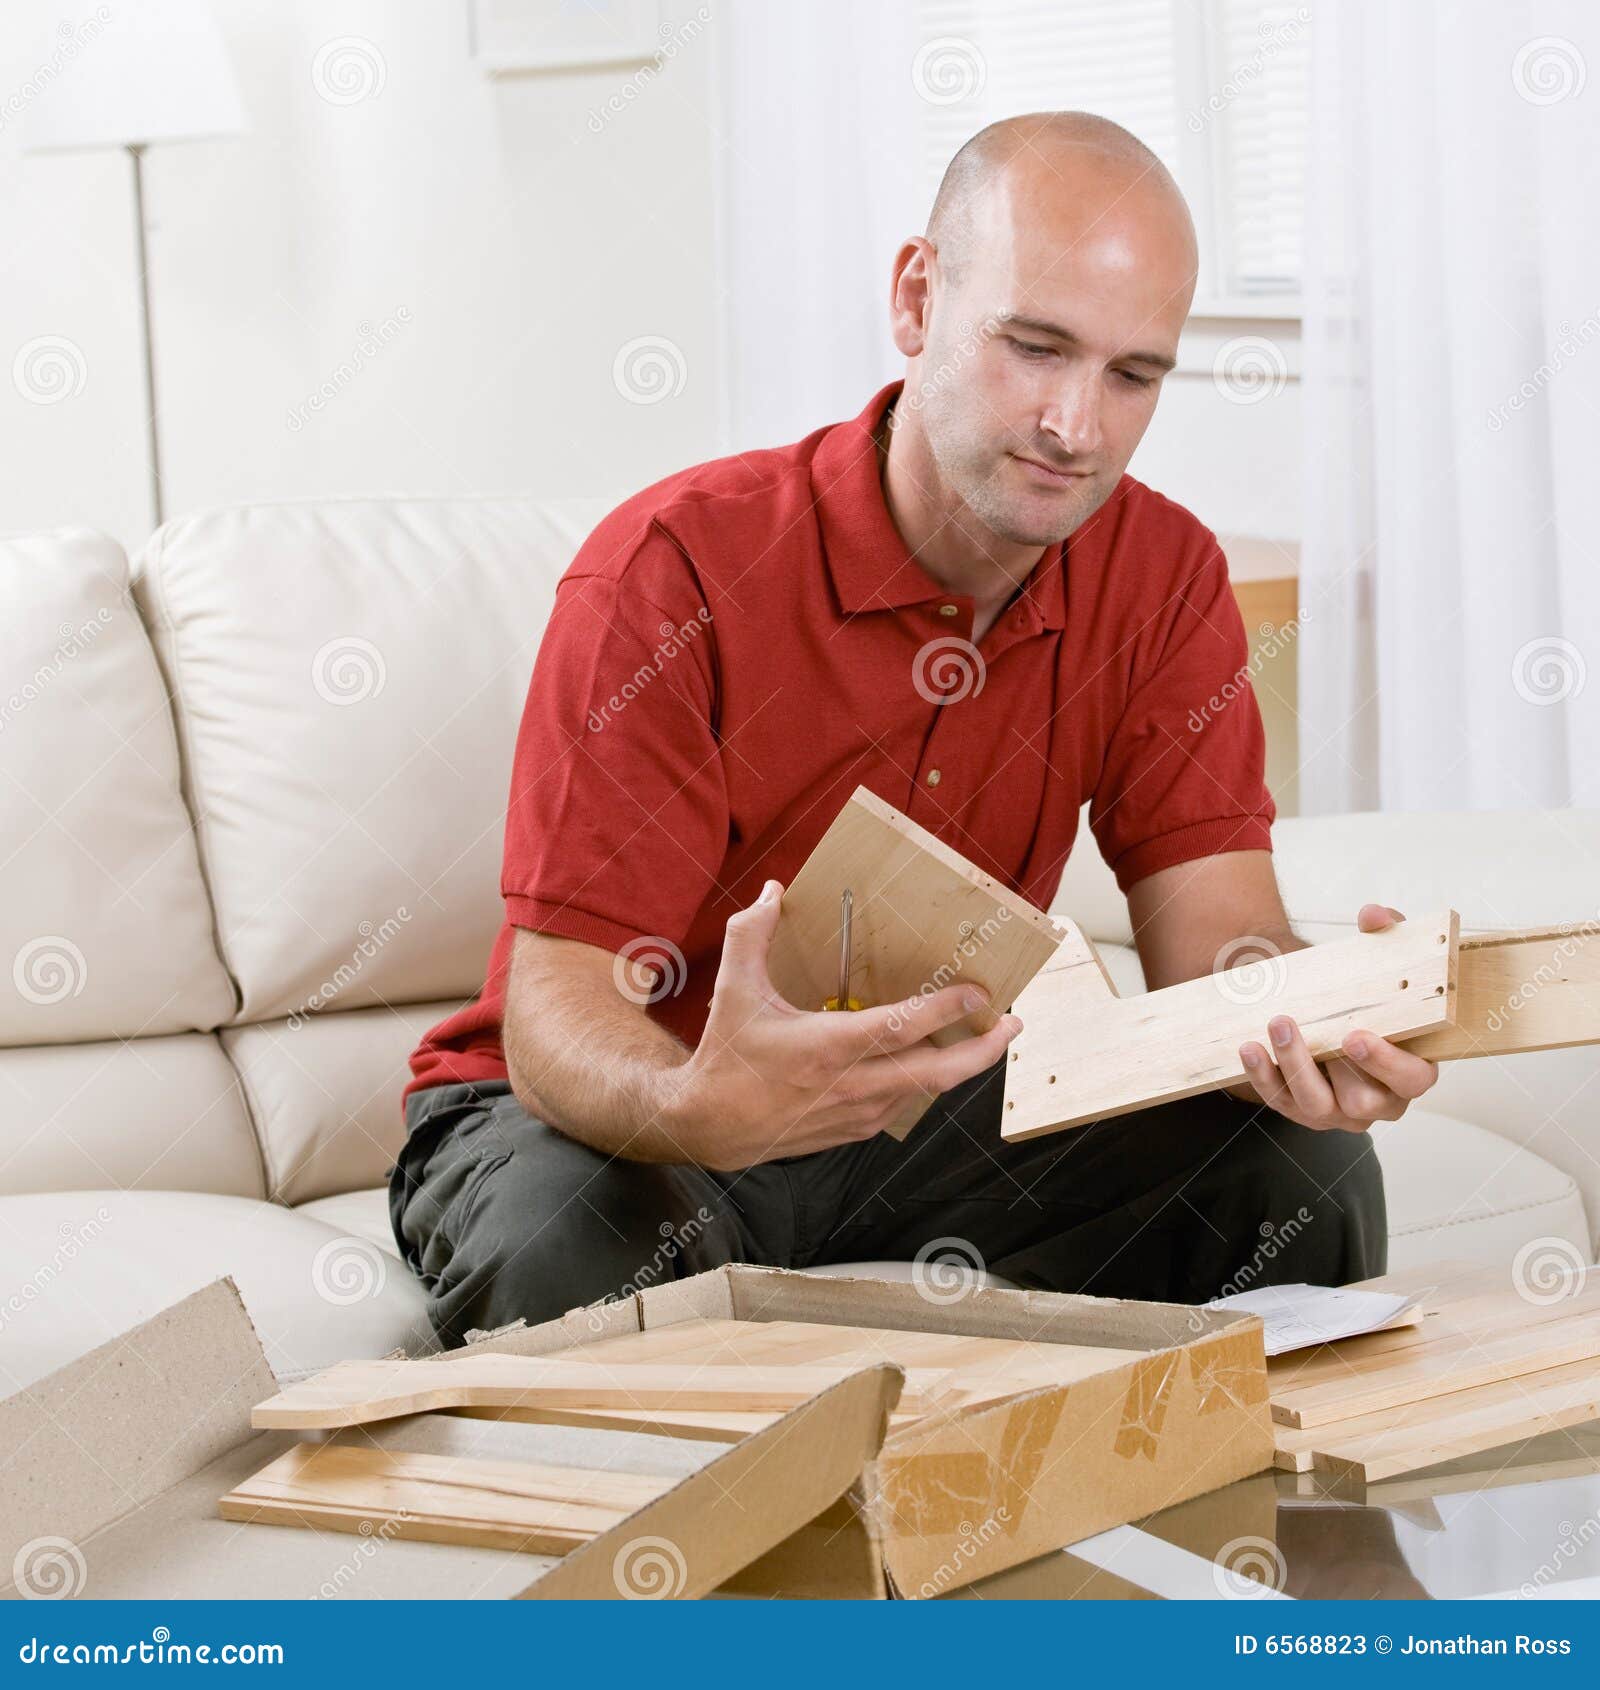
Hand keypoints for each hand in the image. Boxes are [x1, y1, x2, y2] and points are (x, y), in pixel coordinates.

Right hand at [668, 879, 1021, 1169]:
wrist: (707, 1127)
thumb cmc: (724, 1056)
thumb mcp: (733, 989)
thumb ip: (752, 934)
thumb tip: (771, 890)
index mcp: (829, 1047)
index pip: (904, 1027)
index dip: (947, 1008)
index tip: (977, 990)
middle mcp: (852, 1085)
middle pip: (938, 1073)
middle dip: (984, 1049)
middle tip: (1013, 1023)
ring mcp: (857, 1113)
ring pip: (925, 1091)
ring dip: (958, 1065)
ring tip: (984, 1036)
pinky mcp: (854, 1131)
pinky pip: (903, 1104)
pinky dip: (923, 1082)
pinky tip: (930, 1062)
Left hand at [1235, 904, 1439, 1133]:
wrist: (1320, 1008)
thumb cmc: (1361, 992)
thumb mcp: (1378, 961)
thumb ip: (1386, 934)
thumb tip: (1374, 915)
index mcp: (1411, 1069)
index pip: (1413, 1079)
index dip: (1388, 1063)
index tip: (1356, 1036)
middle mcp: (1378, 1099)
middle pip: (1364, 1102)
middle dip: (1339, 1068)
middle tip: (1322, 1031)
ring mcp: (1337, 1110)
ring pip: (1317, 1105)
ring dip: (1295, 1067)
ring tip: (1279, 1025)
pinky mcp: (1299, 1109)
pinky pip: (1279, 1102)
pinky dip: (1263, 1076)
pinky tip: (1250, 1047)